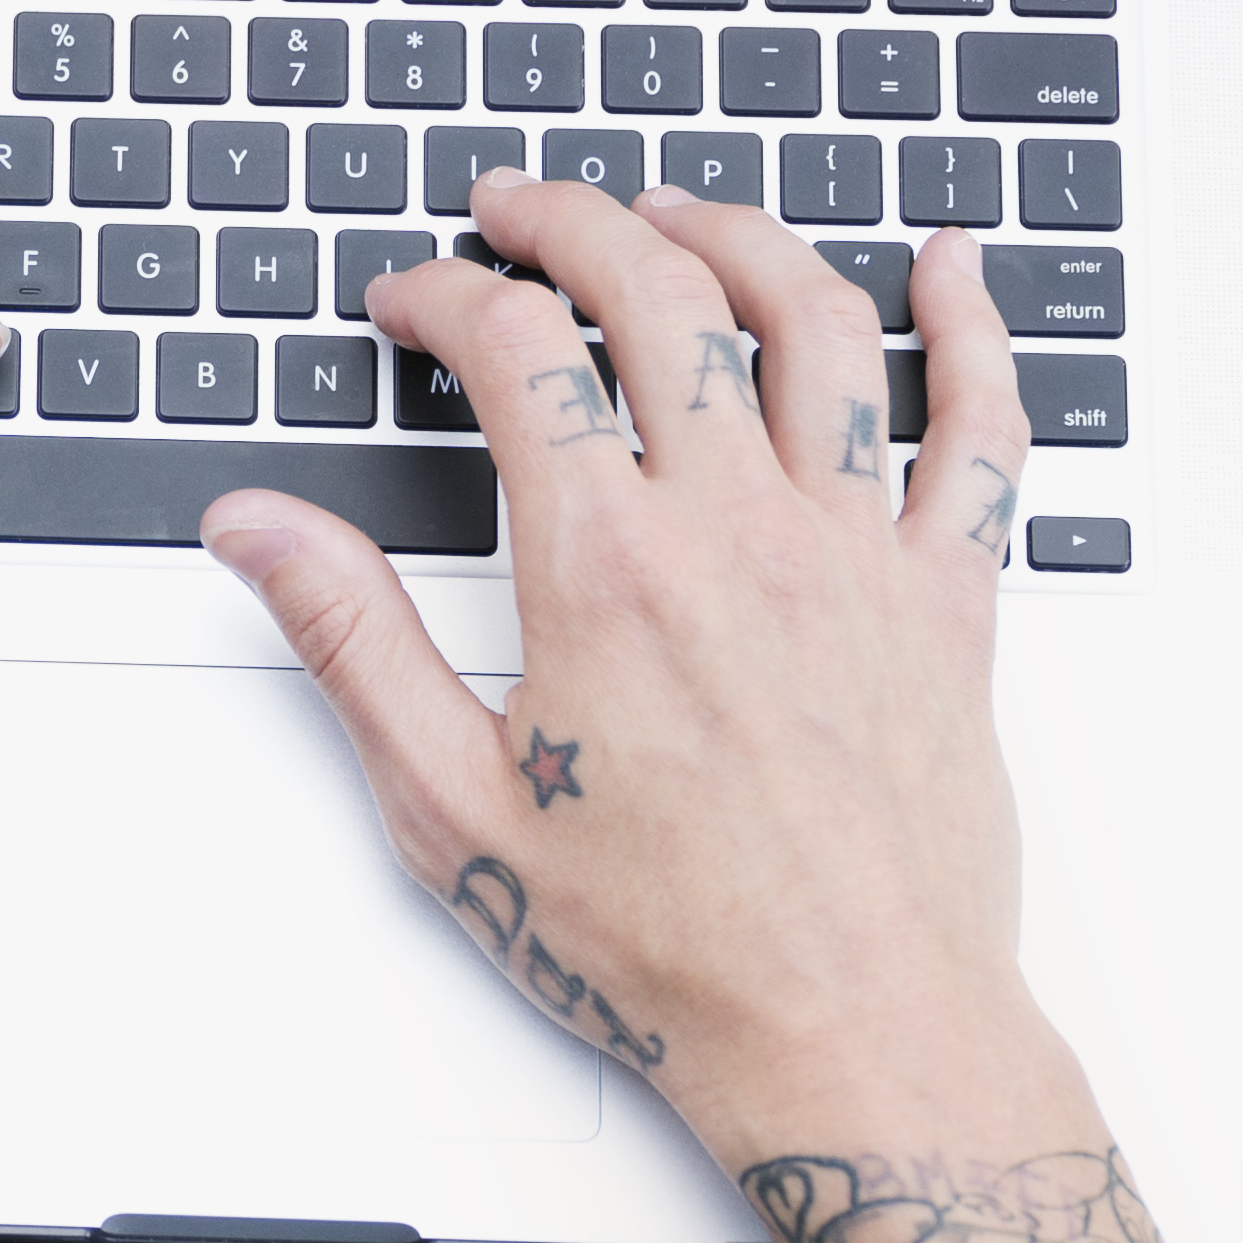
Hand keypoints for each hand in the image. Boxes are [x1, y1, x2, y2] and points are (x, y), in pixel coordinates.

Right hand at [198, 172, 1061, 1158]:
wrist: (847, 1031)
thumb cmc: (663, 949)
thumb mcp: (451, 805)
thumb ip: (351, 642)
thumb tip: (259, 530)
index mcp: (607, 570)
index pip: (517, 354)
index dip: (446, 296)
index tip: (412, 302)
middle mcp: (741, 531)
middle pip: (662, 293)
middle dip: (574, 221)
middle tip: (519, 211)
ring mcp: (858, 553)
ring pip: (814, 322)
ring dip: (736, 236)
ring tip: (675, 214)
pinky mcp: (951, 599)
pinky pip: (983, 428)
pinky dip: (976, 327)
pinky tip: (954, 266)